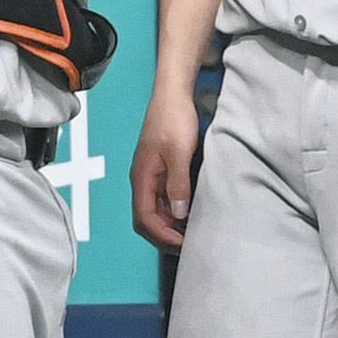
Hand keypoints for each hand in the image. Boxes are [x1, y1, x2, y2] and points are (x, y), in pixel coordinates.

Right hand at [131, 91, 199, 252]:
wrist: (174, 93)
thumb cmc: (173, 118)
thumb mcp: (178, 152)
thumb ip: (177, 183)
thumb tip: (179, 214)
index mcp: (142, 177)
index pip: (144, 219)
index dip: (163, 236)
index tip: (184, 243)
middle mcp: (144, 179)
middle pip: (149, 219)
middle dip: (167, 235)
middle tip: (192, 244)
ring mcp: (153, 174)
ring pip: (158, 210)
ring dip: (173, 224)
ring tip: (195, 231)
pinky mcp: (163, 168)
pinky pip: (166, 197)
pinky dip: (177, 210)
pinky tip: (194, 211)